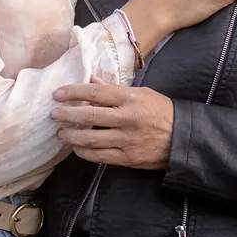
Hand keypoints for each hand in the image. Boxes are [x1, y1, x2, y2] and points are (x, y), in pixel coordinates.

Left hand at [52, 78, 173, 169]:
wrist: (183, 138)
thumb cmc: (162, 111)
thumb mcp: (142, 93)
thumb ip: (114, 89)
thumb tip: (91, 80)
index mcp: (130, 98)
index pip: (95, 92)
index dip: (74, 92)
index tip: (58, 94)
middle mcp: (127, 117)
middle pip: (89, 115)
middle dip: (67, 114)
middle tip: (53, 114)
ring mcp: (126, 139)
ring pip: (91, 138)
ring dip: (71, 135)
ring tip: (61, 133)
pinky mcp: (127, 157)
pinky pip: (99, 156)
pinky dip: (84, 152)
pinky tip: (77, 148)